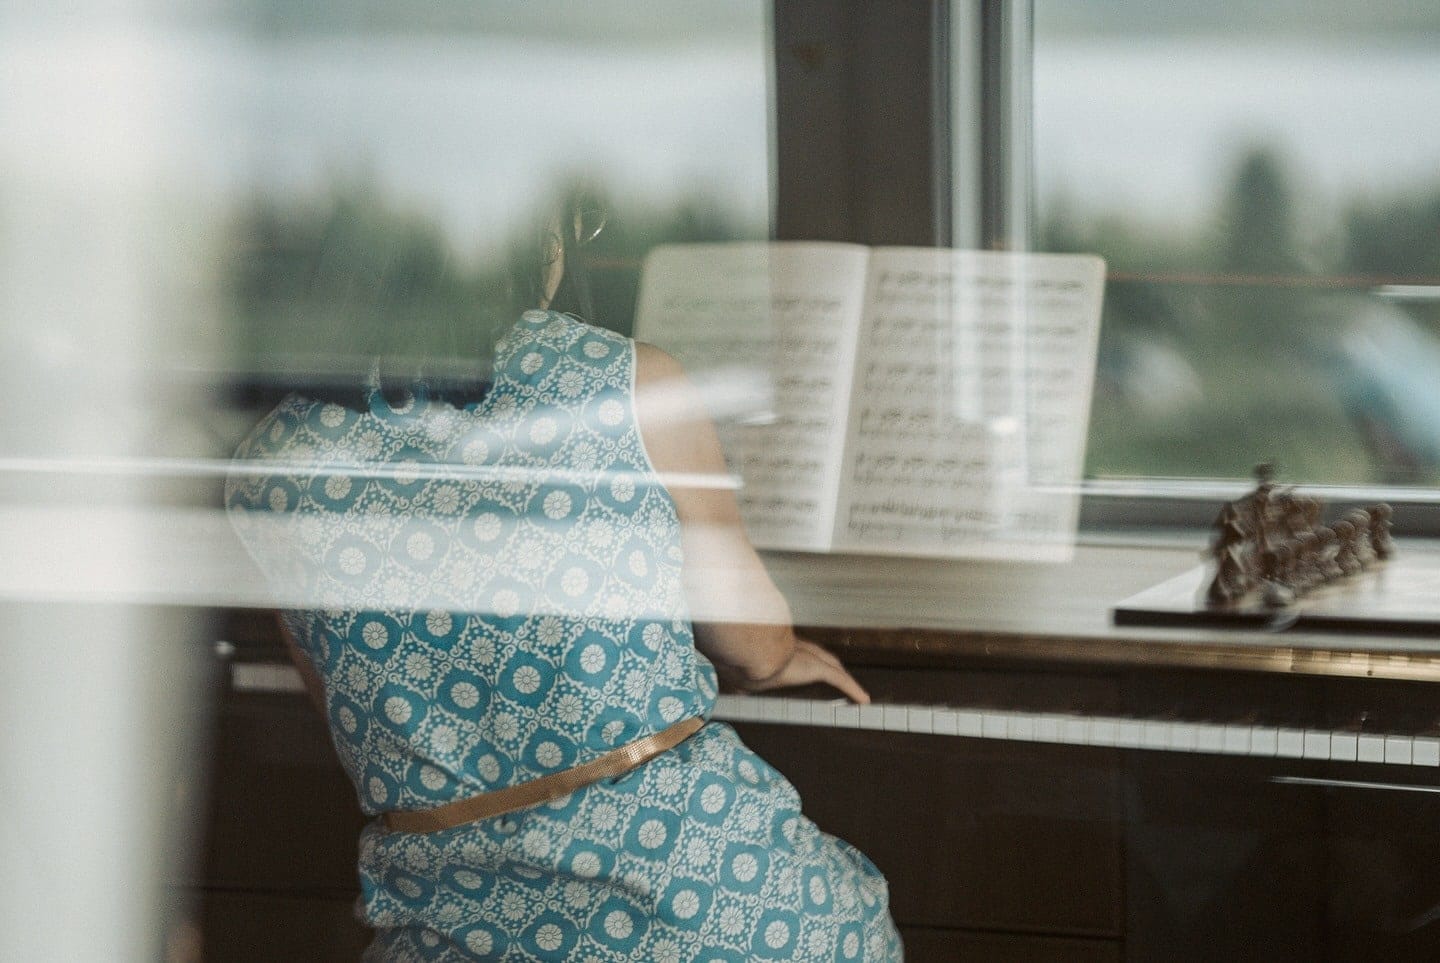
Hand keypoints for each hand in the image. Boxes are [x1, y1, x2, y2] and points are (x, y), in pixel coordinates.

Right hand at [741, 638, 870, 704]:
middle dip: (828, 663)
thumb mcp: (735, 671)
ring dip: (842, 676)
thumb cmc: (739, 658)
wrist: (749, 651)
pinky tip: (863, 699)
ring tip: (853, 688)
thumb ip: (737, 679)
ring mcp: (806, 657)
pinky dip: (852, 689)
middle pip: (818, 655)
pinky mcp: (816, 667)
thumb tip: (732, 689)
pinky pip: (840, 680)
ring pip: (831, 667)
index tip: (803, 663)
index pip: (796, 651)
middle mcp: (793, 648)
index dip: (804, 656)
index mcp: (774, 648)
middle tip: (836, 672)